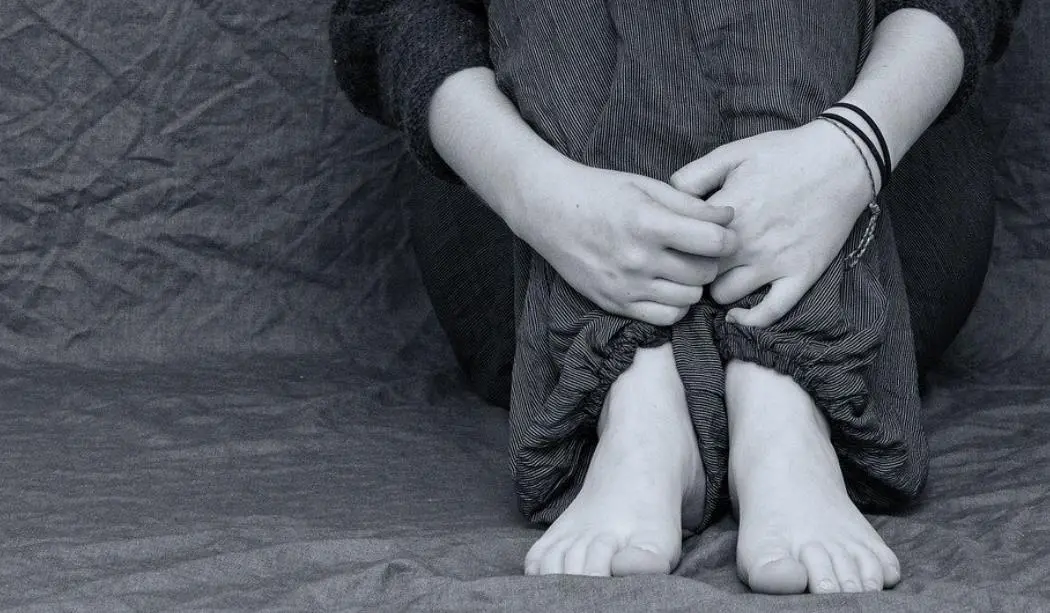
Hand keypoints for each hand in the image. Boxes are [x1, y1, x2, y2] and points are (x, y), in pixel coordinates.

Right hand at [508, 159, 738, 326]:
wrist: (549, 211)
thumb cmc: (599, 192)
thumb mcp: (646, 186)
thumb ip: (690, 205)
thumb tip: (729, 219)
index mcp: (648, 223)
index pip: (713, 242)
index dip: (728, 237)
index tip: (724, 234)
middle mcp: (638, 259)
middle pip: (704, 273)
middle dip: (711, 261)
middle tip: (702, 249)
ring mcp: (626, 286)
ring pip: (689, 299)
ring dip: (694, 284)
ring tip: (682, 267)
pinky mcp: (614, 303)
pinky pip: (665, 318)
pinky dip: (676, 305)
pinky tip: (668, 286)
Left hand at [670, 120, 874, 327]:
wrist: (842, 160)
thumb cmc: (785, 153)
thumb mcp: (732, 152)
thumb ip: (693, 176)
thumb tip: (667, 198)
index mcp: (727, 213)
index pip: (681, 244)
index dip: (674, 246)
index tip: (675, 243)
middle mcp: (747, 243)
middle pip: (698, 273)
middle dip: (690, 269)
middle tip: (693, 262)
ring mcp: (775, 263)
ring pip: (725, 295)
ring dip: (717, 288)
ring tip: (718, 277)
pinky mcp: (801, 275)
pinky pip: (770, 313)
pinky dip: (750, 319)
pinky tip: (738, 314)